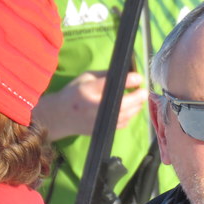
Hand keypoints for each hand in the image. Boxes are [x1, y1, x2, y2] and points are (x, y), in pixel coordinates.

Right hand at [33, 71, 147, 140]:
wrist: (60, 116)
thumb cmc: (73, 93)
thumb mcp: (86, 78)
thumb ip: (105, 75)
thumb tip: (127, 73)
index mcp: (87, 90)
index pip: (110, 85)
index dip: (128, 81)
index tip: (138, 78)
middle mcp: (94, 107)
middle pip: (123, 104)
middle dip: (137, 97)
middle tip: (143, 90)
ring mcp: (99, 121)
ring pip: (126, 115)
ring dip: (136, 106)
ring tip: (139, 98)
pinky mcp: (103, 129)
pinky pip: (123, 123)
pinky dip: (130, 115)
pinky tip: (131, 108)